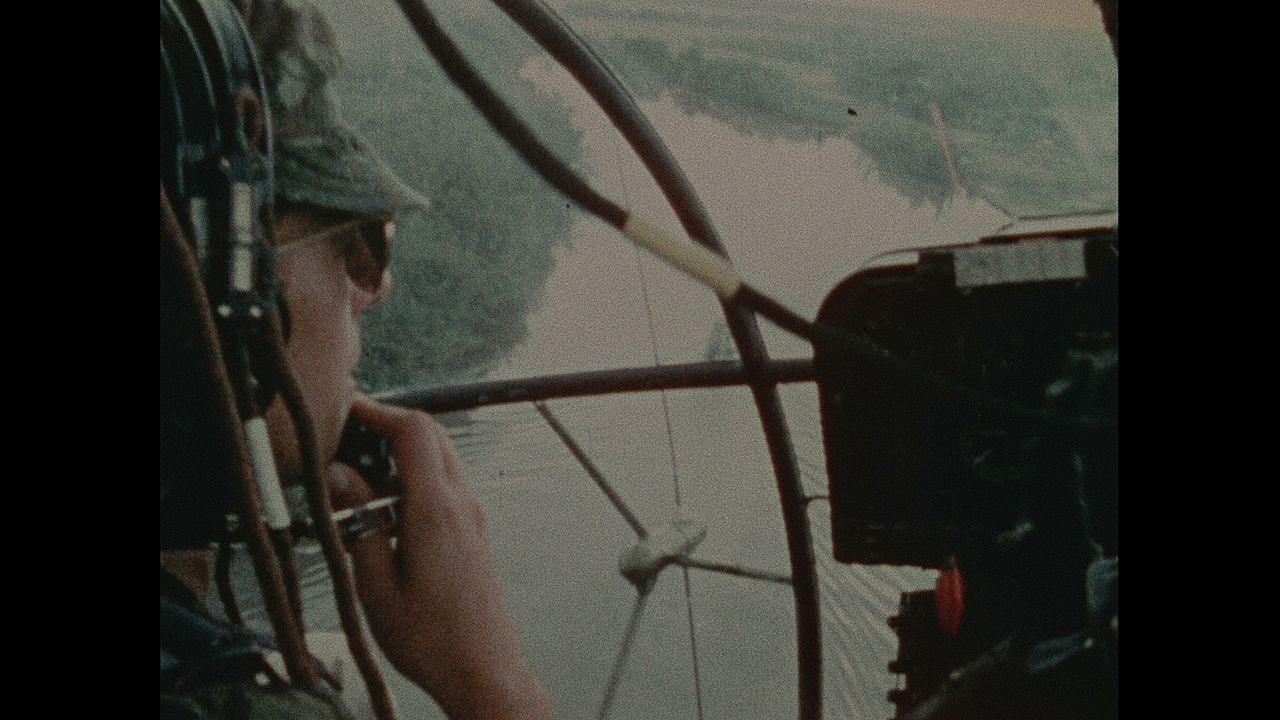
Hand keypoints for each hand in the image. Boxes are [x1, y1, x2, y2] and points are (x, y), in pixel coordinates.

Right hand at [328, 397, 553, 719]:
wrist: (484, 670)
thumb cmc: (431, 640)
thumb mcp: (375, 588)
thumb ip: (359, 525)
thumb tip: (341, 477)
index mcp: (436, 511)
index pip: (414, 431)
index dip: (378, 411)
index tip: (346, 410)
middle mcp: (462, 503)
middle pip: (431, 434)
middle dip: (389, 424)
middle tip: (347, 438)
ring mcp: (474, 515)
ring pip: (440, 456)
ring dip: (403, 452)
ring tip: (359, 476)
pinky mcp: (475, 529)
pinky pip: (447, 482)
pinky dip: (417, 476)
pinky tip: (386, 504)